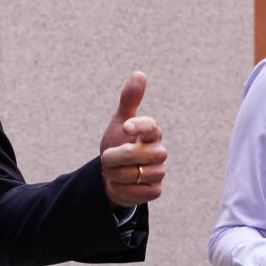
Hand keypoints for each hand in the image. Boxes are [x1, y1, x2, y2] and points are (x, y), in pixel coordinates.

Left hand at [99, 72, 166, 207]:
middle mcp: (158, 152)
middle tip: (107, 158)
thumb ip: (129, 100)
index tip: (124, 127)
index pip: (150, 127)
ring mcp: (158, 172)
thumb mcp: (119, 121)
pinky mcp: (155, 190)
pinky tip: (120, 184)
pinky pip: (139, 192)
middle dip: (114, 157)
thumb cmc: (117, 143)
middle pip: (135, 154)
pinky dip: (122, 188)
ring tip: (114, 171)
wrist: (111, 174)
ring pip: (134, 175)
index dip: (138, 126)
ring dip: (116, 174)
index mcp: (151, 133)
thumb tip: (140, 74)